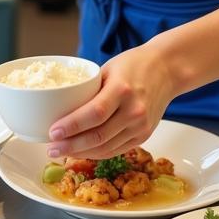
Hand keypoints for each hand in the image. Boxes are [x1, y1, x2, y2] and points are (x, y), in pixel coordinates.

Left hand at [46, 41, 177, 159]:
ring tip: (61, 152)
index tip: (53, 132)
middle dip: (71, 146)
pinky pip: (116, 150)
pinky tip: (82, 152)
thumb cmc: (134, 64)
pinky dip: (97, 153)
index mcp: (121, 89)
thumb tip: (60, 107)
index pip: (93, 113)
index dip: (71, 126)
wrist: (166, 70)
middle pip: (98, 136)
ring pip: (106, 148)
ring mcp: (141, 126)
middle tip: (51, 148)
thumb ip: (89, 90)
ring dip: (81, 153)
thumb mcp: (107, 69)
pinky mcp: (144, 135)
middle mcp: (134, 110)